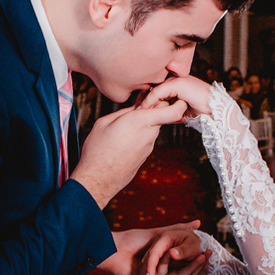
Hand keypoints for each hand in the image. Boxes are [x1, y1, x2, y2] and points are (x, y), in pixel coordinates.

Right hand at [71, 100, 187, 208]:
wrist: (98, 179)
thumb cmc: (98, 149)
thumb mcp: (105, 122)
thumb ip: (125, 112)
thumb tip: (136, 107)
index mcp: (141, 121)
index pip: (173, 111)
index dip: (176, 101)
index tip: (166, 96)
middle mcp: (149, 134)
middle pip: (163, 115)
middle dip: (155, 107)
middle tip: (140, 104)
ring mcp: (148, 146)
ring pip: (154, 127)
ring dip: (145, 122)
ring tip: (126, 123)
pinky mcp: (145, 155)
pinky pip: (147, 138)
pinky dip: (140, 134)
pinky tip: (124, 137)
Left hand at [98, 221, 204, 274]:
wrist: (113, 249)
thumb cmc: (134, 239)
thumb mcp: (159, 233)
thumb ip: (177, 230)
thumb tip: (199, 223)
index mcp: (165, 261)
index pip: (186, 264)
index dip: (197, 260)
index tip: (209, 251)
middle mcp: (161, 270)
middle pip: (184, 272)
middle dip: (196, 265)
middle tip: (207, 255)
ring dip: (188, 268)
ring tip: (199, 258)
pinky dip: (170, 272)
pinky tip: (183, 266)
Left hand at [142, 76, 215, 119]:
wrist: (217, 112)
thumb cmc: (202, 113)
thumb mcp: (181, 111)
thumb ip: (169, 109)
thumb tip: (155, 115)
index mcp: (177, 83)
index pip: (157, 89)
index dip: (147, 99)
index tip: (138, 110)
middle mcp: (177, 79)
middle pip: (154, 87)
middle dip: (144, 99)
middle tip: (135, 110)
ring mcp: (178, 79)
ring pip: (155, 89)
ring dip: (145, 101)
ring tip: (138, 111)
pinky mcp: (178, 83)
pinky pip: (159, 92)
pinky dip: (151, 101)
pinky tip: (145, 109)